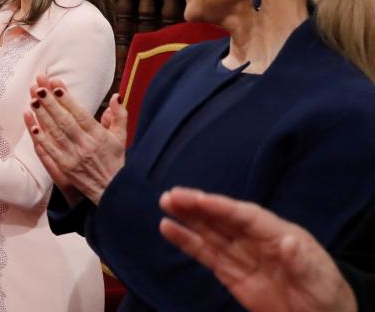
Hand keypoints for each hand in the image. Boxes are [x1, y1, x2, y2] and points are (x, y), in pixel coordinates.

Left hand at [24, 76, 125, 204]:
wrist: (112, 191)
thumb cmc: (115, 161)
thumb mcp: (121, 137)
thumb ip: (119, 115)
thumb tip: (116, 96)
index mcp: (98, 136)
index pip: (80, 114)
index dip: (67, 99)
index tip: (56, 84)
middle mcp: (85, 145)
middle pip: (64, 121)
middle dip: (50, 103)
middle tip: (38, 87)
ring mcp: (73, 157)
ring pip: (54, 133)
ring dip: (42, 116)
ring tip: (32, 100)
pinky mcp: (64, 168)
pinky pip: (49, 150)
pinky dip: (40, 137)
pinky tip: (31, 124)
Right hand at [159, 188, 357, 311]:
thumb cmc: (324, 294)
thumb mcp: (319, 279)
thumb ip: (302, 261)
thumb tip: (288, 242)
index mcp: (278, 233)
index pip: (246, 216)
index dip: (222, 207)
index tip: (200, 199)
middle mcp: (255, 239)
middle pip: (223, 218)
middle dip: (198, 206)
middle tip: (171, 195)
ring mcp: (241, 254)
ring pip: (210, 231)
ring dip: (187, 217)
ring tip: (165, 203)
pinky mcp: (230, 272)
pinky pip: (205, 254)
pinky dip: (186, 241)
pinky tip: (168, 229)